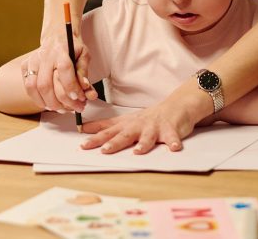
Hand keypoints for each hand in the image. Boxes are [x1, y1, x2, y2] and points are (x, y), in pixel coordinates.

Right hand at [21, 33, 96, 112]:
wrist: (56, 36)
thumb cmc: (72, 48)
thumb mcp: (84, 55)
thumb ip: (84, 72)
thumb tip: (86, 90)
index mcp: (60, 50)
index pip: (64, 70)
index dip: (71, 87)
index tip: (79, 98)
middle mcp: (44, 56)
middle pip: (46, 84)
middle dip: (61, 101)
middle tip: (74, 108)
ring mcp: (32, 61)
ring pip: (34, 88)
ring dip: (48, 103)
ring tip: (62, 109)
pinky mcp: (25, 66)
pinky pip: (28, 88)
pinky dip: (38, 100)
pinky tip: (50, 104)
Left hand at [79, 99, 198, 154]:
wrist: (175, 106)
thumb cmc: (147, 117)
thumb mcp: (125, 120)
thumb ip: (106, 126)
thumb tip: (83, 128)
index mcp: (127, 125)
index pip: (108, 132)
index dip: (95, 138)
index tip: (82, 145)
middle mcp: (138, 126)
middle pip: (125, 135)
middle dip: (115, 142)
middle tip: (104, 150)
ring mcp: (154, 128)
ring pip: (147, 136)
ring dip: (143, 143)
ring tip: (138, 151)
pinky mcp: (170, 130)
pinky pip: (172, 137)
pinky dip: (173, 142)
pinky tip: (174, 148)